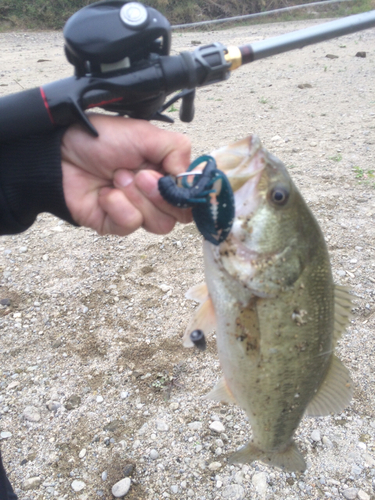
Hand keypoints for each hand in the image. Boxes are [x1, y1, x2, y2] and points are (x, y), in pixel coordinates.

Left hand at [61, 114, 191, 235]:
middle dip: (159, 194)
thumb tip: (190, 178)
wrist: (61, 153)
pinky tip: (105, 193)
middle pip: (180, 215)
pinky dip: (118, 206)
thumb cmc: (101, 140)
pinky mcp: (117, 225)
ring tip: (117, 178)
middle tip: (138, 173)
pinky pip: (131, 225)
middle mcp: (156, 196)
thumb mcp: (146, 134)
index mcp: (167, 173)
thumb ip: (177, 150)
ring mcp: (138, 212)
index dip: (187, 193)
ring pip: (160, 224)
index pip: (192, 196)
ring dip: (138, 199)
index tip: (172, 179)